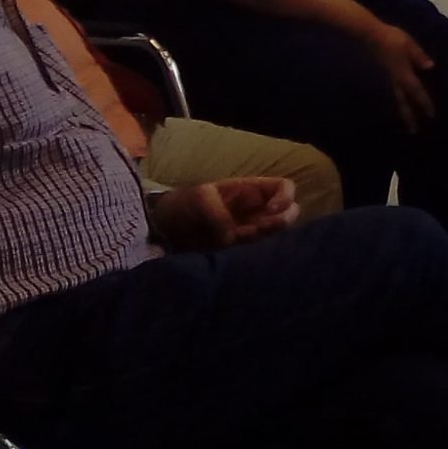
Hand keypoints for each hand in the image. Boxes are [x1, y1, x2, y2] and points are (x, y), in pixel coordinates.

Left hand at [153, 176, 299, 250]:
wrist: (159, 232)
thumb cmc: (180, 205)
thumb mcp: (199, 199)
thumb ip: (218, 214)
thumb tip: (232, 237)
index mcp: (250, 192)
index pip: (283, 188)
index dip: (285, 198)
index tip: (271, 210)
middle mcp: (255, 213)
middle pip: (288, 215)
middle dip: (280, 223)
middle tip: (258, 231)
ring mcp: (248, 235)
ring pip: (275, 238)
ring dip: (266, 242)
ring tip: (241, 245)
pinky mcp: (237, 256)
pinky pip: (256, 257)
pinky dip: (254, 259)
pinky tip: (240, 260)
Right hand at [362, 23, 437, 130]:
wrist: (368, 36)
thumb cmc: (391, 37)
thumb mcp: (409, 43)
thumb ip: (419, 56)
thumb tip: (431, 67)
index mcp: (404, 72)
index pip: (416, 91)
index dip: (424, 103)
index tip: (430, 116)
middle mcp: (395, 80)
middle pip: (403, 102)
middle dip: (408, 117)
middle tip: (413, 131)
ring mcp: (385, 80)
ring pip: (394, 101)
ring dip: (400, 113)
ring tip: (404, 124)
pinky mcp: (379, 78)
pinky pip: (387, 94)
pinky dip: (392, 104)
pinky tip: (391, 109)